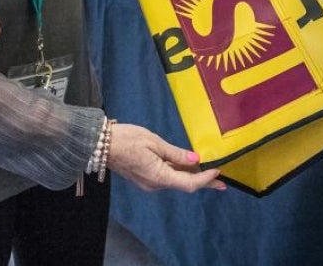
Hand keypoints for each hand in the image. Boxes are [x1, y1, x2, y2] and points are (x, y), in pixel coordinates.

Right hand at [107, 123, 224, 192]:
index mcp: (159, 176)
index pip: (189, 183)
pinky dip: (178, 172)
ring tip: (207, 171)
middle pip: (184, 185)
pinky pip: (166, 177)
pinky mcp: (144, 179)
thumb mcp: (154, 142)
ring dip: (190, 176)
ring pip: (175, 181)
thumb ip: (175, 153)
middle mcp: (155, 185)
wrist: (100, 143)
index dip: (205, 179)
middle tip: (222, 183)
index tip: (218, 171)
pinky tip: (186, 166)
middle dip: (203, 182)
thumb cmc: (126, 139)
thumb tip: (195, 160)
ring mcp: (148, 183)